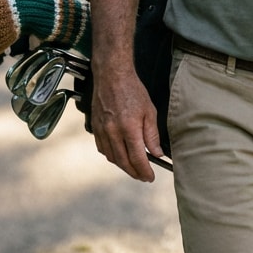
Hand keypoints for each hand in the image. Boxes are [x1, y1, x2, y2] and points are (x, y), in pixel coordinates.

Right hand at [91, 67, 164, 182]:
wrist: (112, 76)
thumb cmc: (132, 90)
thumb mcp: (149, 111)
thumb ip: (152, 135)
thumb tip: (156, 153)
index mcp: (129, 128)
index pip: (137, 158)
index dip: (144, 171)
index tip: (150, 177)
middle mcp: (113, 132)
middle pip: (123, 162)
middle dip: (134, 173)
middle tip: (143, 177)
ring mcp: (102, 130)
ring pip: (111, 157)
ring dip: (122, 166)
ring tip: (133, 168)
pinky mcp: (95, 127)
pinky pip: (102, 148)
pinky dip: (111, 156)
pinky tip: (119, 155)